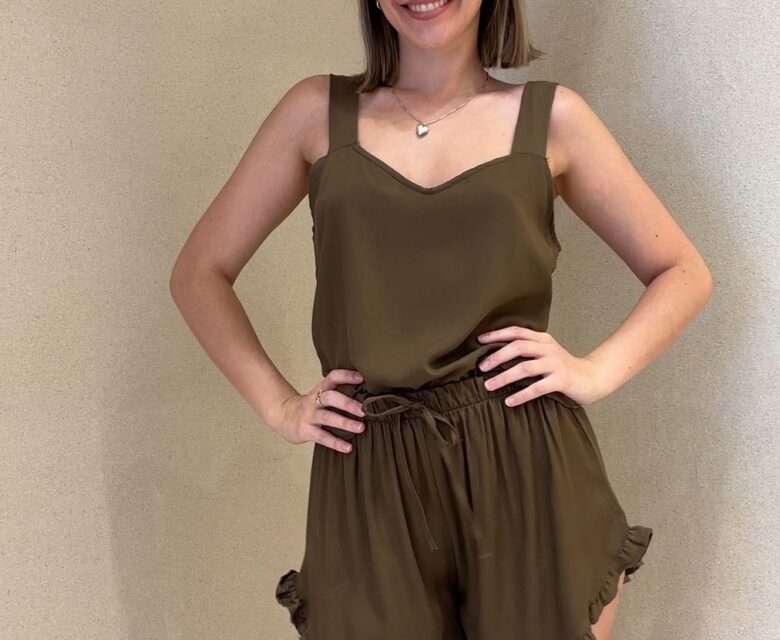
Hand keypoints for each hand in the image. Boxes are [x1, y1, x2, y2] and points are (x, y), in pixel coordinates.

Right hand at [268, 369, 366, 453]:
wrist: (283, 416)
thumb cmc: (310, 406)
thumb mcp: (320, 395)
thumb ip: (337, 394)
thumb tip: (367, 396)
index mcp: (320, 389)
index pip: (332, 377)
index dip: (346, 375)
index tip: (362, 378)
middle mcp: (314, 401)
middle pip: (330, 397)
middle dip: (347, 403)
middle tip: (363, 410)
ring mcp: (309, 416)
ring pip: (327, 417)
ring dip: (345, 423)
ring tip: (361, 428)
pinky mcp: (306, 430)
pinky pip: (322, 437)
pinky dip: (336, 443)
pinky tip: (348, 448)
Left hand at [477, 326, 604, 406]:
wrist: (592, 378)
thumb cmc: (563, 367)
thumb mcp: (546, 353)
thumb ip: (528, 350)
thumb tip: (496, 355)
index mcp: (543, 339)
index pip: (517, 331)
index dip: (497, 335)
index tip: (480, 341)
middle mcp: (548, 348)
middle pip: (518, 347)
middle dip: (497, 356)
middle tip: (482, 367)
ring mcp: (556, 364)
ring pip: (525, 368)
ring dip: (504, 377)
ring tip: (488, 386)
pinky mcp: (562, 380)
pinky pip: (537, 388)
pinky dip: (521, 395)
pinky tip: (509, 401)